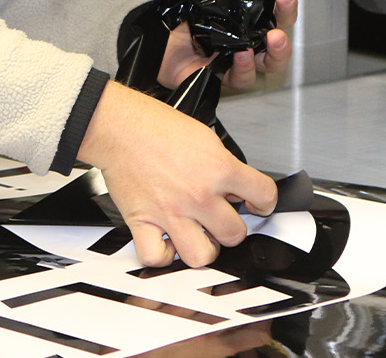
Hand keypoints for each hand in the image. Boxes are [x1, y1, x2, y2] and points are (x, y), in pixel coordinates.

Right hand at [78, 80, 276, 267]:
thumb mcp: (205, 137)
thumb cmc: (156, 127)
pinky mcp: (144, 222)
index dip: (265, 202)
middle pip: (235, 234)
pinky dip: (163, 256)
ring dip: (203, 248)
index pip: (264, 195)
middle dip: (230, 228)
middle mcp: (198, 195)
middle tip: (221, 219)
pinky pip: (157, 257)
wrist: (120, 127)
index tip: (257, 205)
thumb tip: (235, 187)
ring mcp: (171, 212)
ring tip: (198, 236)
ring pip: (202, 256)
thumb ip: (224, 166)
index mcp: (219, 169)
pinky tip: (166, 243)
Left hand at [157, 0, 297, 90]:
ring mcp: (234, 63)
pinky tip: (242, 55)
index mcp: (245, 22)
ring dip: (274, 54)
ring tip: (271, 39)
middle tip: (280, 28)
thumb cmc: (176, 19)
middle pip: (277, 45)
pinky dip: (243, 67)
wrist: (151, 39)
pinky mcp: (219, 78)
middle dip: (285, 34)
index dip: (284, 7)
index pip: (274, 15)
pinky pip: (237, 78)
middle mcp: (245, 43)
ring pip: (265, 65)